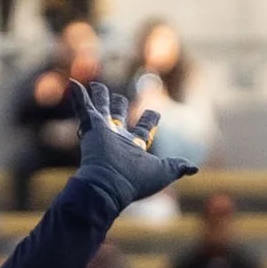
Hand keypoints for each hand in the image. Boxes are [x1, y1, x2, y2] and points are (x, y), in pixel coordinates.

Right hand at [72, 80, 197, 211]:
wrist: (110, 185)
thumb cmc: (136, 180)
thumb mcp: (163, 172)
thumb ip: (178, 166)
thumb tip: (194, 168)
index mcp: (134, 146)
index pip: (143, 129)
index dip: (150, 120)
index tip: (155, 113)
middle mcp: (117, 138)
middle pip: (118, 116)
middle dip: (118, 106)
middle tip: (117, 97)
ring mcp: (103, 132)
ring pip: (100, 108)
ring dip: (98, 97)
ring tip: (95, 86)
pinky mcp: (91, 127)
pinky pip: (83, 107)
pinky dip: (78, 96)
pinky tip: (72, 83)